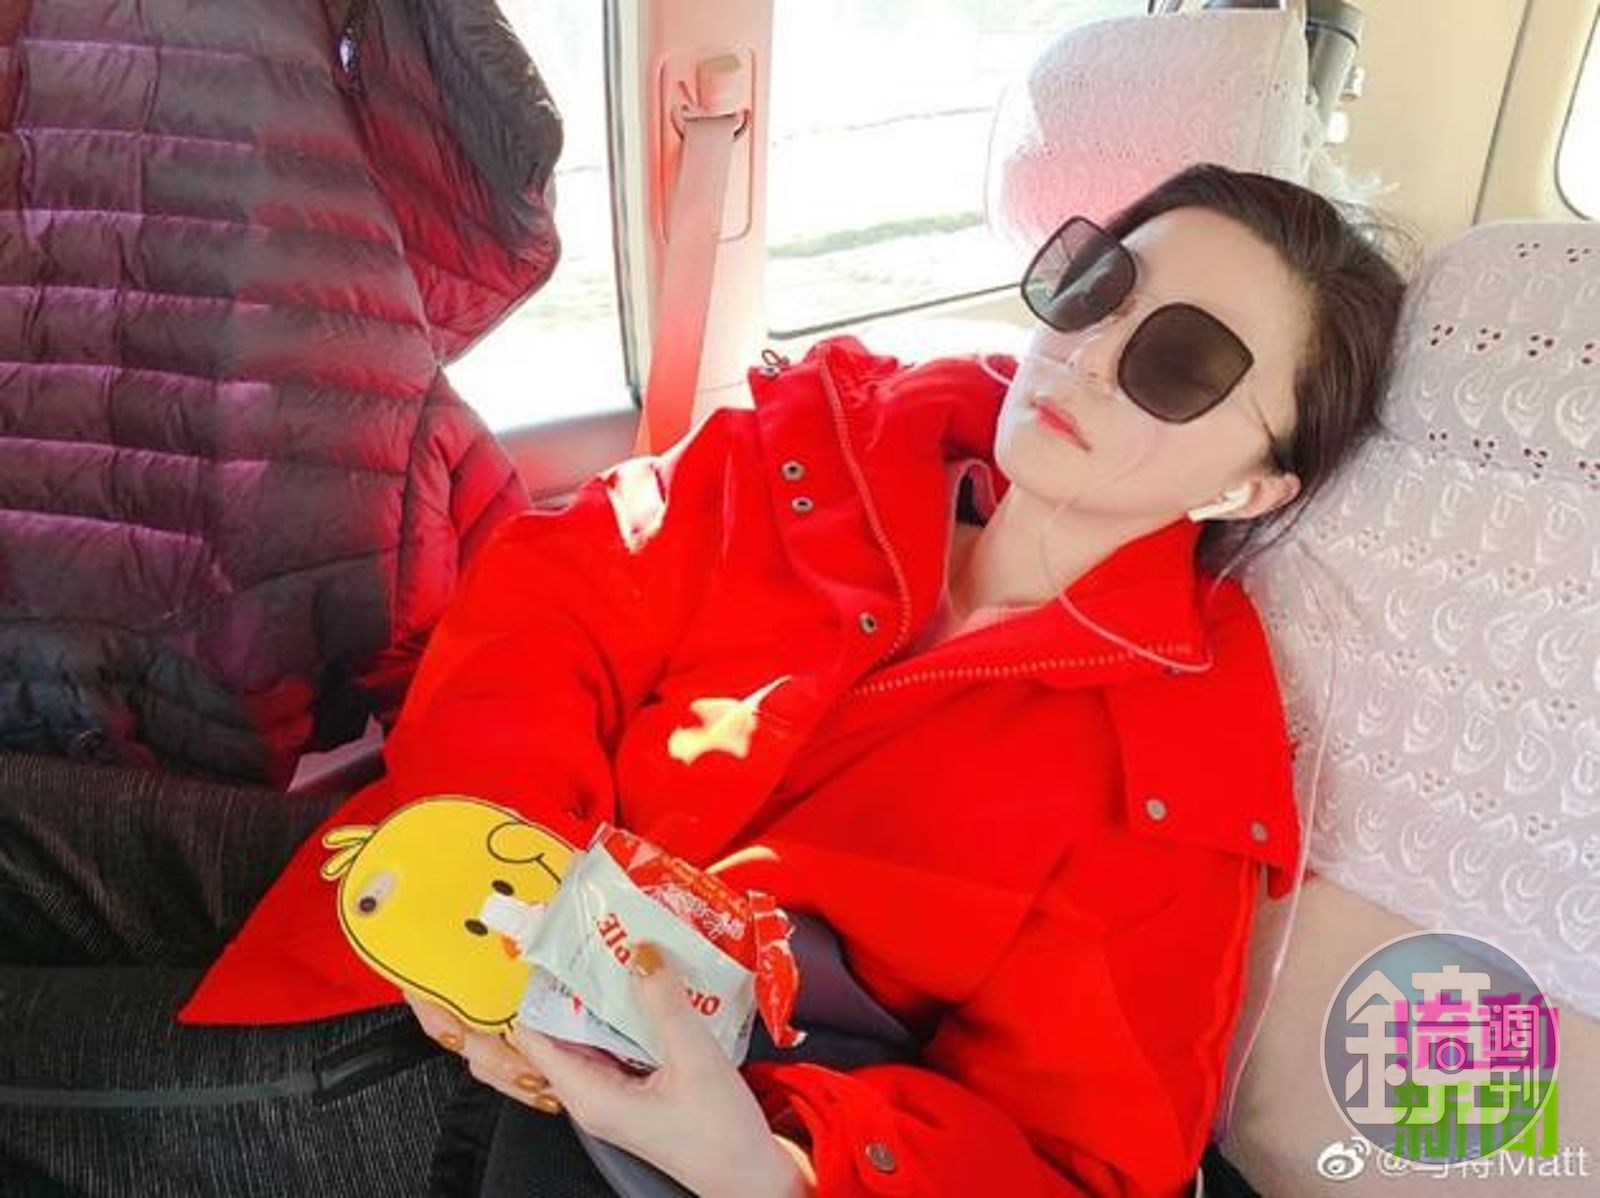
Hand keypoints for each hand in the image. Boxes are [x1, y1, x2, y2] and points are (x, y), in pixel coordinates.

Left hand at [506, 942, 813, 1196]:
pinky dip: (630, 1014)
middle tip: (598, 939)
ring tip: (625, 954)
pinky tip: (652, 989)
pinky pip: (620, 1042)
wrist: (751, 1178)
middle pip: (563, 1030)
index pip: (535, 1036)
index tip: (560, 948)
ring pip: (594, 1034)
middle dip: (578, 984)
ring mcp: (614, 1094)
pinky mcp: (636, 1090)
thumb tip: (641, 953)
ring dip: (607, 996)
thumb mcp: (696, 1059)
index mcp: (591, 1096)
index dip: (542, 990)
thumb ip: (665, 1003)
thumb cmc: (722, 1137)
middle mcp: (593, 1097)